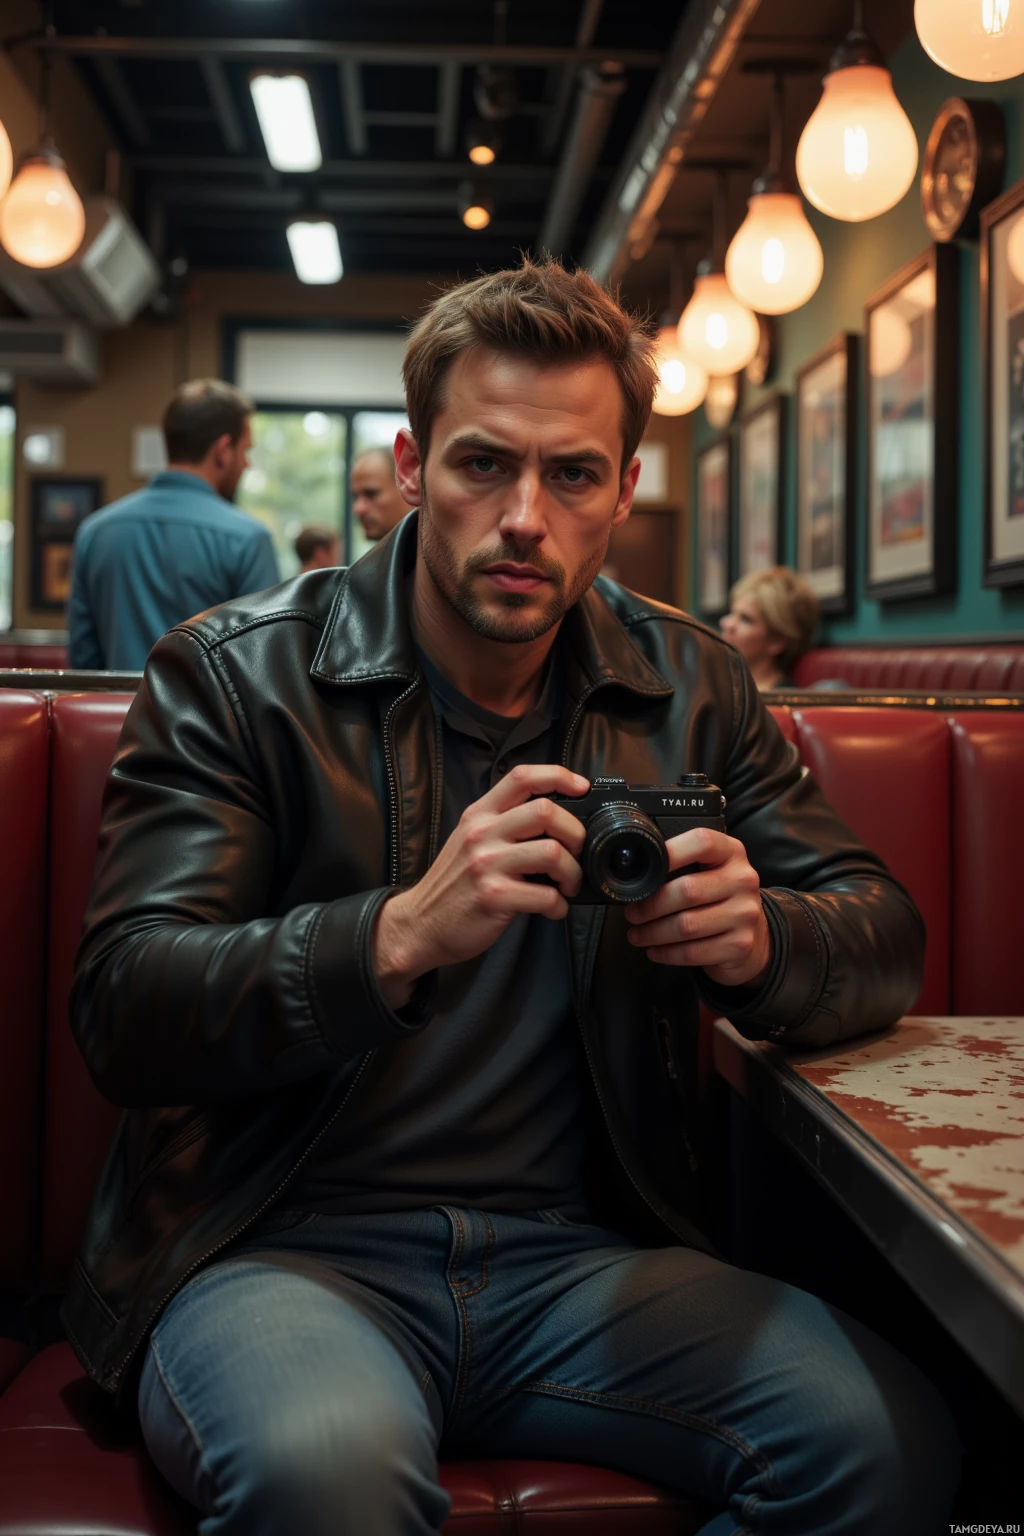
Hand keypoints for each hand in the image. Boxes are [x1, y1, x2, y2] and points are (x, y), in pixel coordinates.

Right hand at [373, 764, 589, 1008]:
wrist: (420, 923)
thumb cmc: (453, 884)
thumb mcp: (470, 840)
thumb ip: (504, 823)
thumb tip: (556, 819)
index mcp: (480, 815)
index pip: (522, 777)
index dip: (559, 776)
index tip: (581, 788)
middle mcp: (482, 834)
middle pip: (546, 811)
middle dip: (575, 834)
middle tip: (576, 853)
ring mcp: (487, 865)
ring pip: (553, 853)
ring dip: (572, 873)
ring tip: (567, 885)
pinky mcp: (494, 897)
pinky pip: (546, 896)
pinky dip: (560, 906)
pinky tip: (553, 909)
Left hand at [624, 827, 771, 988]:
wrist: (753, 934)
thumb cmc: (719, 897)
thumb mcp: (710, 870)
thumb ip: (683, 863)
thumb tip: (638, 870)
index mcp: (732, 853)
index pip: (702, 842)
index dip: (670, 853)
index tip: (643, 868)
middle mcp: (743, 880)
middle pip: (687, 890)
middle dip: (651, 905)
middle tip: (632, 913)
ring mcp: (745, 914)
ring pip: (686, 925)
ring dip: (653, 933)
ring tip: (637, 934)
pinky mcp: (740, 945)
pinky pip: (693, 952)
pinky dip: (667, 953)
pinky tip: (655, 950)